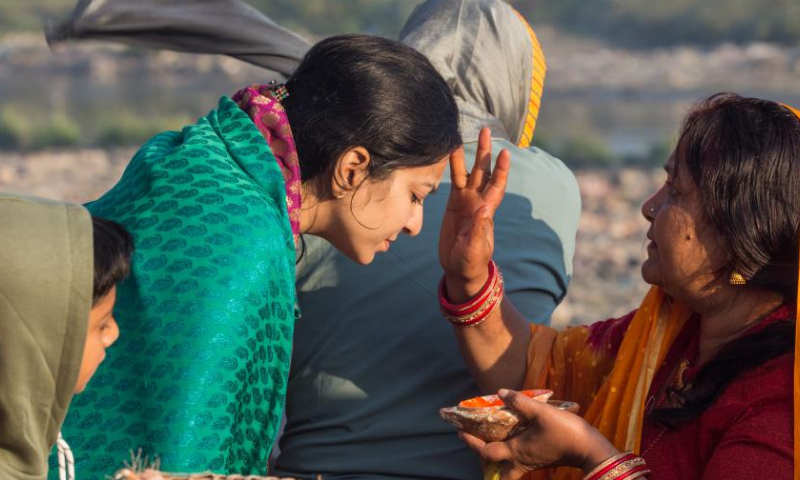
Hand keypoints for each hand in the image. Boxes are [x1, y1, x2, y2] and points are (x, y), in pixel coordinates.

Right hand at [439, 128, 509, 301]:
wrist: (460, 268)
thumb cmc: (470, 261)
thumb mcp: (474, 249)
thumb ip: (479, 229)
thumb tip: (484, 209)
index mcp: (486, 211)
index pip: (496, 186)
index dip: (501, 170)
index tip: (505, 153)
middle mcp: (478, 201)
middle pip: (483, 172)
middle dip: (485, 152)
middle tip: (486, 130)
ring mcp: (465, 201)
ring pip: (466, 173)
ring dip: (465, 155)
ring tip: (460, 136)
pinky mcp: (453, 204)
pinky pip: (453, 181)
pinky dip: (450, 167)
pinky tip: (446, 154)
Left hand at [459, 390, 618, 479]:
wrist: (589, 449)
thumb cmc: (565, 432)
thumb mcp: (542, 412)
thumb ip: (521, 402)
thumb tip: (502, 392)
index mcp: (517, 451)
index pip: (487, 451)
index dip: (472, 443)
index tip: (461, 432)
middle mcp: (522, 461)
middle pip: (498, 471)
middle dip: (485, 461)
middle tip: (478, 446)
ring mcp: (533, 462)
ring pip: (511, 469)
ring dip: (500, 459)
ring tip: (495, 443)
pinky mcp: (543, 460)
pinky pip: (522, 462)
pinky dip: (514, 453)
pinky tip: (518, 439)